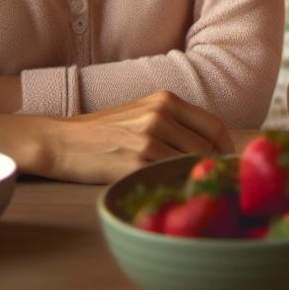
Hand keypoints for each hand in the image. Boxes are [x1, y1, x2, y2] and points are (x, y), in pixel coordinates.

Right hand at [42, 90, 233, 183]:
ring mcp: (148, 138)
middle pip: (206, 148)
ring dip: (188, 177)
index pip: (215, 126)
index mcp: (166, 100)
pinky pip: (166, 177)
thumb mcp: (142, 113)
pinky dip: (169, 184)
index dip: (226, 148)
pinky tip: (161, 188)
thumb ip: (175, 123)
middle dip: (209, 167)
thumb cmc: (104, 131)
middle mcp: (161, 115)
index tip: (227, 163)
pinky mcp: (135, 161)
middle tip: (205, 181)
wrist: (61, 141)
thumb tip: (212, 146)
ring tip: (180, 185)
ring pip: (189, 164)